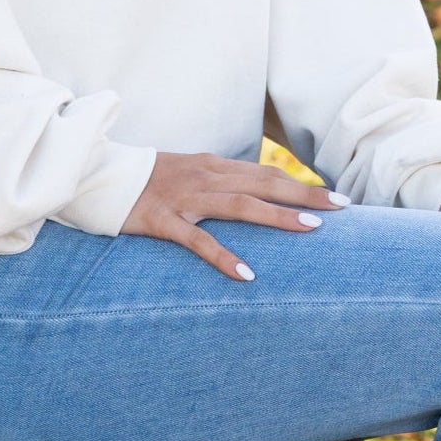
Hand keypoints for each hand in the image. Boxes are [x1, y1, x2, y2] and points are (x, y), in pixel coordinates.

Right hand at [122, 151, 348, 281]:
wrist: (99, 173)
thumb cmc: (146, 179)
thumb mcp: (187, 174)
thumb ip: (218, 181)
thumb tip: (252, 193)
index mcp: (212, 165)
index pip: (265, 173)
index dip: (300, 183)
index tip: (335, 198)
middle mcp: (205, 176)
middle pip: (262, 183)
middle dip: (303, 194)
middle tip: (342, 208)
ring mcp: (184, 197)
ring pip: (239, 205)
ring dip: (276, 215)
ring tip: (310, 229)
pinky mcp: (163, 219)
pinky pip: (197, 240)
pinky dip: (223, 256)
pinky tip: (246, 275)